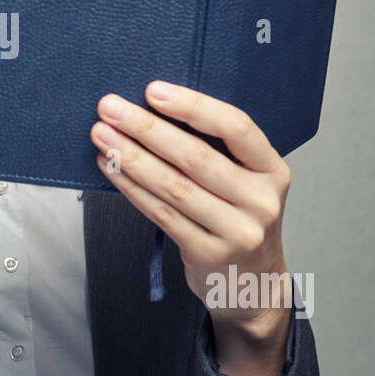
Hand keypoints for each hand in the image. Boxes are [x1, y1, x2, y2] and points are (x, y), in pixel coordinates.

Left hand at [89, 81, 294, 375]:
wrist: (253, 284)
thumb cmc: (239, 218)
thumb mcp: (247, 181)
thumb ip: (216, 150)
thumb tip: (154, 108)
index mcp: (272, 170)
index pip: (236, 128)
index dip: (193, 107)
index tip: (153, 91)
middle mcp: (260, 200)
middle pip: (197, 157)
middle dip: (147, 129)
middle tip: (110, 108)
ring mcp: (237, 231)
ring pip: (174, 187)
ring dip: (131, 158)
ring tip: (102, 136)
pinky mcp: (208, 253)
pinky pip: (162, 213)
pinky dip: (132, 188)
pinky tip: (112, 168)